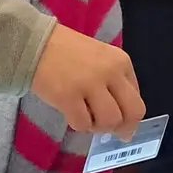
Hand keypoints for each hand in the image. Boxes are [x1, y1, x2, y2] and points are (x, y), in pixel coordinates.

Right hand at [30, 24, 145, 138]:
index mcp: (121, 62)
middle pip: (132, 113)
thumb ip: (116, 87)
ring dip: (98, 127)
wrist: (35, 43)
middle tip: (106, 128)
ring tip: (85, 116)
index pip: (138, 100)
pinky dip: (78, 125)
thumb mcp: (101, 60)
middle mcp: (110, 72)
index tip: (115, 118)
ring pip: (109, 122)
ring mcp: (89, 84)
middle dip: (122, 127)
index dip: (128, 116)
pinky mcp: (68, 96)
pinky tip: (69, 113)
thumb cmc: (68, 53)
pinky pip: (83, 124)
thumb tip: (127, 129)